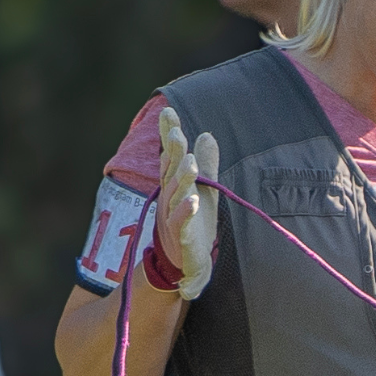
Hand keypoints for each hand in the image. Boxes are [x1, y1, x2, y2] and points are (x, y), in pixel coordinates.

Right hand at [156, 107, 219, 299]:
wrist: (187, 263)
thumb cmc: (194, 223)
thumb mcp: (204, 189)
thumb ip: (207, 163)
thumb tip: (206, 133)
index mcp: (175, 185)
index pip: (171, 156)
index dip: (170, 135)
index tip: (168, 112)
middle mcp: (170, 198)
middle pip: (171, 172)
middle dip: (175, 153)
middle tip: (179, 133)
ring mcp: (173, 218)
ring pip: (176, 195)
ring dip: (182, 179)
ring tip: (191, 163)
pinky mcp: (182, 237)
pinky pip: (181, 223)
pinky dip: (186, 212)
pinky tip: (193, 200)